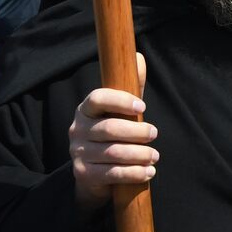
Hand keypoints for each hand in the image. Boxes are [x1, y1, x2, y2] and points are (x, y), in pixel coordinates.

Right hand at [70, 53, 157, 212]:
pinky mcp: (83, 174)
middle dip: (137, 132)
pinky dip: (134, 173)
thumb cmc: (113, 131)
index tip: (143, 107)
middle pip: (109, 128)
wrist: (95, 172)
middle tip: (155, 133)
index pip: (97, 99)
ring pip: (113, 153)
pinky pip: (111, 174)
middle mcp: (77, 129)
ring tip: (155, 156)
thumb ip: (131, 85)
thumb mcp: (122, 109)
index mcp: (86, 109)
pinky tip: (148, 171)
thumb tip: (138, 57)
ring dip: (139, 154)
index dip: (120, 101)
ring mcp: (78, 152)